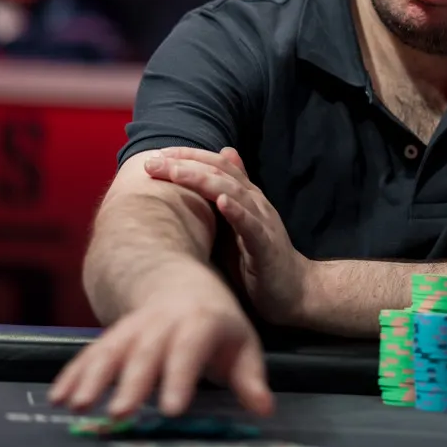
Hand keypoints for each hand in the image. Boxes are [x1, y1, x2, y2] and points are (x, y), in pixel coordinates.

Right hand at [48, 260, 273, 418]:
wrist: (179, 283)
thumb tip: (264, 408)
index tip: (173, 409)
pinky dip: (74, 374)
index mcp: (200, 321)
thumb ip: (250, 378)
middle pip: (145, 352)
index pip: (190, 349)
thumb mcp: (242, 344)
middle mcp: (162, 322)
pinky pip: (90, 354)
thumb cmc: (216, 323)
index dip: (180, 377)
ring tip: (79, 405)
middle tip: (120, 414)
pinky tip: (60, 398)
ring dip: (93, 377)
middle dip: (132, 383)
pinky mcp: (112, 336)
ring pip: (111, 349)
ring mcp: (133, 327)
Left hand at [145, 148, 310, 325]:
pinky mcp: (266, 246)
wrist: (294, 292)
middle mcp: (254, 202)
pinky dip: (236, 211)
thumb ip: (220, 200)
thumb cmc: (258, 260)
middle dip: (184, 164)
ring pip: (233, 192)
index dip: (188, 155)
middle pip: (219, 173)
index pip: (217, 165)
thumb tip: (206, 176)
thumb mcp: (235, 226)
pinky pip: (251, 226)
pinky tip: (221, 203)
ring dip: (203, 180)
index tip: (156, 154)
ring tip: (177, 172)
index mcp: (245, 196)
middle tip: (152, 161)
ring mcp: (262, 222)